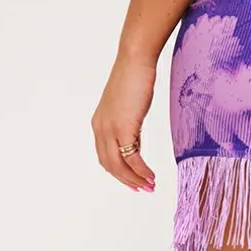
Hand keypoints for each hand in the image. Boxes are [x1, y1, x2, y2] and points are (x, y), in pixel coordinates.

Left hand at [92, 56, 156, 191]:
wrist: (135, 61)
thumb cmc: (135, 78)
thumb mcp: (129, 108)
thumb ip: (129, 127)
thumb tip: (135, 144)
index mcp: (99, 124)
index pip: (106, 157)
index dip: (119, 174)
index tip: (134, 182)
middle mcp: (100, 128)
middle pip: (111, 166)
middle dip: (128, 181)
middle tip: (144, 189)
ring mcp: (110, 129)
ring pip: (119, 165)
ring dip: (135, 179)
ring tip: (150, 186)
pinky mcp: (123, 127)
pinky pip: (131, 157)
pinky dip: (141, 170)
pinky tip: (151, 175)